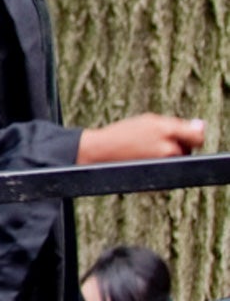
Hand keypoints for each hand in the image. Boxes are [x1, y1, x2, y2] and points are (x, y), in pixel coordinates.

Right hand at [79, 115, 205, 163]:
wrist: (99, 152)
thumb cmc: (122, 134)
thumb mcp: (148, 120)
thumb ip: (177, 124)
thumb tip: (200, 126)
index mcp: (167, 130)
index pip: (197, 137)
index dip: (194, 136)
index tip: (187, 136)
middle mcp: (168, 148)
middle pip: (188, 149)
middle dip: (179, 146)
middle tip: (156, 143)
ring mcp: (164, 165)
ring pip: (178, 161)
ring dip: (170, 157)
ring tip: (147, 152)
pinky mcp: (158, 179)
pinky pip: (169, 173)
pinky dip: (161, 168)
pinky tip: (144, 161)